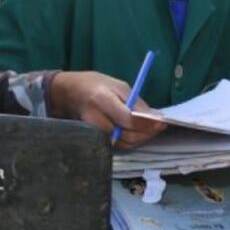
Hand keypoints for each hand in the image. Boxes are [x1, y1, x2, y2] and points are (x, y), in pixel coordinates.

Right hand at [50, 71, 165, 147]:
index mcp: (102, 100)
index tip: (161, 122)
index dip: (146, 123)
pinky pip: (118, 145)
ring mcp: (94, 132)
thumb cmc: (95, 84)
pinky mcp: (95, 139)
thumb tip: (155, 117)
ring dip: (141, 138)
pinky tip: (139, 132)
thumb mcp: (118, 85)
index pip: (127, 119)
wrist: (68, 93)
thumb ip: (136, 102)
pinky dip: (131, 140)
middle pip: (127, 135)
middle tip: (160, 126)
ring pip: (124, 144)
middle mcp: (96, 119)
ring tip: (151, 128)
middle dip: (147, 133)